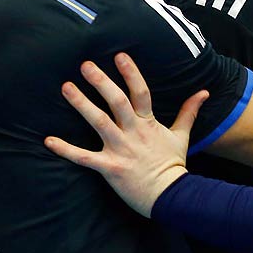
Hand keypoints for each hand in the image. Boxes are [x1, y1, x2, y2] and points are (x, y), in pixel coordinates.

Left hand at [44, 52, 201, 214]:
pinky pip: (84, 157)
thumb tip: (204, 92)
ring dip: (82, 104)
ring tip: (67, 88)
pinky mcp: (110, 167)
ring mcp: (121, 149)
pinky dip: (66, 150)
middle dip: (102, 82)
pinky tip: (49, 140)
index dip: (131, 73)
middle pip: (117, 102)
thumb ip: (189, 111)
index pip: (141, 92)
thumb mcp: (182, 136)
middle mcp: (134, 132)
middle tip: (86, 65)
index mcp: (149, 123)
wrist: (171, 196)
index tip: (119, 55)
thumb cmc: (173, 165)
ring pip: (99, 122)